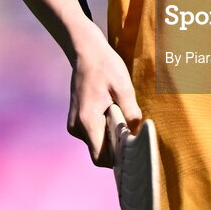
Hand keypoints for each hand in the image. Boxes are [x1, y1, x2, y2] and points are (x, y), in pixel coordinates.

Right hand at [68, 26, 142, 167]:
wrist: (86, 51)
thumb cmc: (106, 66)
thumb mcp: (123, 86)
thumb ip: (131, 111)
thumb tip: (136, 132)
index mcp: (87, 121)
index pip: (101, 157)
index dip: (117, 158)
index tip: (132, 148)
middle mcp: (76, 126)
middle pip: (99, 152)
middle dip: (116, 147)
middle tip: (130, 129)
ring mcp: (74, 123)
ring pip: (96, 143)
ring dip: (109, 136)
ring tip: (119, 113)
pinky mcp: (76, 119)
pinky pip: (92, 133)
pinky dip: (103, 129)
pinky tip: (111, 111)